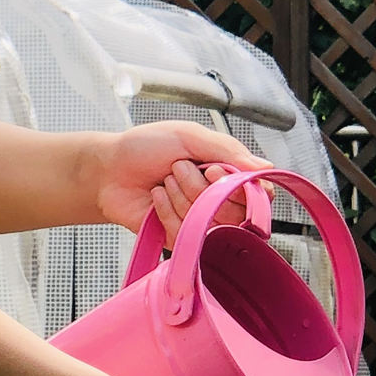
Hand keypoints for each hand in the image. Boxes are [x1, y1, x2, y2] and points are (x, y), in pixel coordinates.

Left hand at [89, 122, 253, 249]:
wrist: (109, 169)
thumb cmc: (146, 147)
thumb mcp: (189, 136)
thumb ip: (229, 151)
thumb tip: (266, 167)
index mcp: (227, 172)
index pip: (258, 193)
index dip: (237, 186)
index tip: (210, 170)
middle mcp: (219, 199)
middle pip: (233, 211)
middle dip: (198, 187)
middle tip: (178, 168)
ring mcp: (201, 221)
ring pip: (209, 222)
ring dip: (180, 196)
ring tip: (164, 181)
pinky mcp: (180, 239)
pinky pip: (186, 233)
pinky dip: (167, 211)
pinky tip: (156, 198)